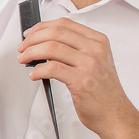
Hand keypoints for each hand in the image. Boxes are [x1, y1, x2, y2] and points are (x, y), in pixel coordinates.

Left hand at [17, 18, 136, 137]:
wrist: (115, 115)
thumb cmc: (102, 91)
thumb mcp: (95, 62)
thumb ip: (75, 49)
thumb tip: (44, 43)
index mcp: (98, 41)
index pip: (65, 24)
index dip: (42, 27)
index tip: (30, 34)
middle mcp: (95, 49)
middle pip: (56, 33)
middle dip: (33, 39)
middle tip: (22, 47)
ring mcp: (89, 64)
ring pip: (51, 48)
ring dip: (31, 53)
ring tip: (24, 59)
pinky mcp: (81, 80)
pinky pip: (52, 68)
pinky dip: (38, 70)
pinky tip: (34, 75)